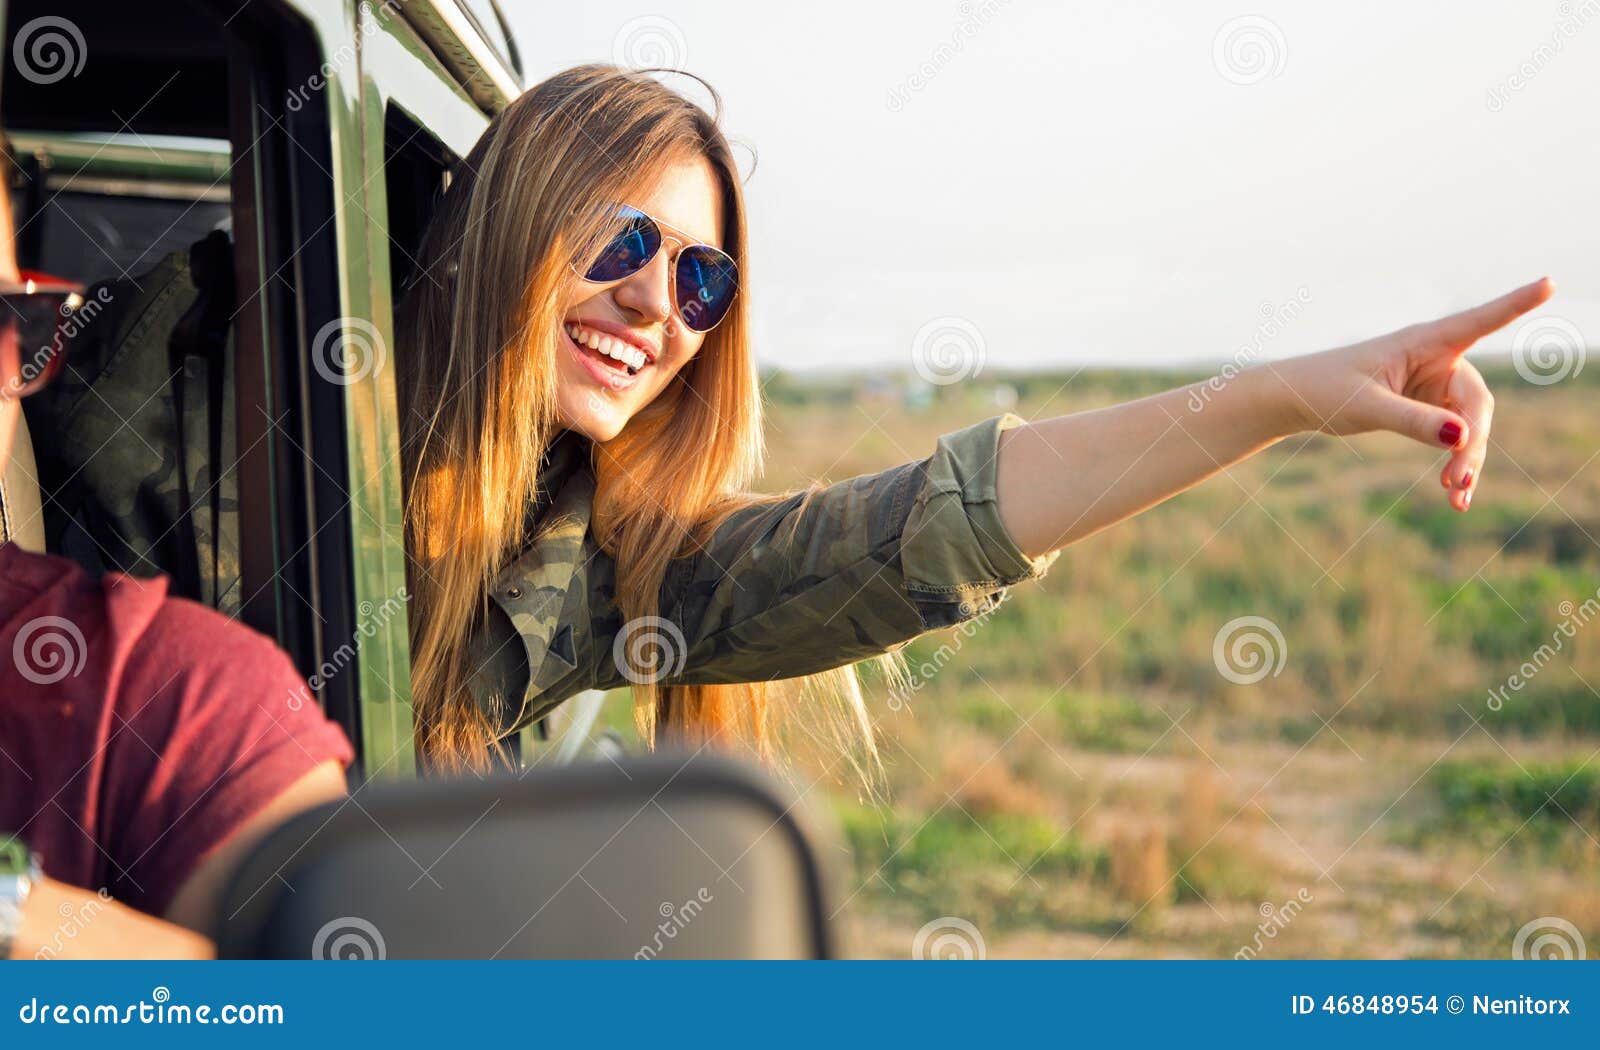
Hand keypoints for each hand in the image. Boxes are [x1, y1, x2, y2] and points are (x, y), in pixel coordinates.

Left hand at [1273, 277, 1553, 511]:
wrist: (1293, 401)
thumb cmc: (1323, 389)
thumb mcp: (1366, 406)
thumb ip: (1412, 420)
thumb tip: (1463, 435)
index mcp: (1422, 342)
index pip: (1478, 321)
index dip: (1516, 303)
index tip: (1549, 282)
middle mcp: (1435, 360)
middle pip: (1476, 400)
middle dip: (1472, 441)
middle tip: (1456, 481)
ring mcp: (1433, 386)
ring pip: (1468, 424)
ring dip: (1466, 459)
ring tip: (1455, 495)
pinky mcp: (1426, 409)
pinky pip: (1452, 437)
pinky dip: (1454, 464)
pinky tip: (1454, 497)